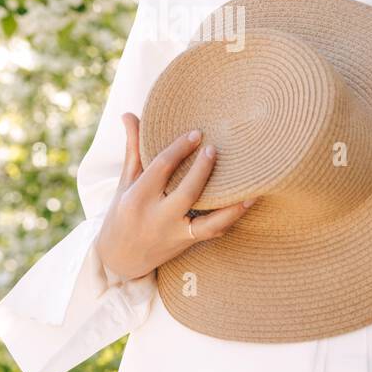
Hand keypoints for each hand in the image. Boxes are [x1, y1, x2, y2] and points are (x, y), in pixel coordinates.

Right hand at [95, 113, 257, 282]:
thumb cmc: (123, 213)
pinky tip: (246, 203)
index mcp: (138, 198)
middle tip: (214, 148)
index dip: (179, 149)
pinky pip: (212, 232)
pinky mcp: (187, 243)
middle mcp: (157, 217)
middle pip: (186, 193)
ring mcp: (175, 233)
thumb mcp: (125, 182)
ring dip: (231, 208)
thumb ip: (134, 148)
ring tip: (251, 190)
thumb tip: (129, 114)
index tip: (196, 133)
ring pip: (207, 223)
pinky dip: (229, 220)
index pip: (161, 168)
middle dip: (202, 171)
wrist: (120, 258)